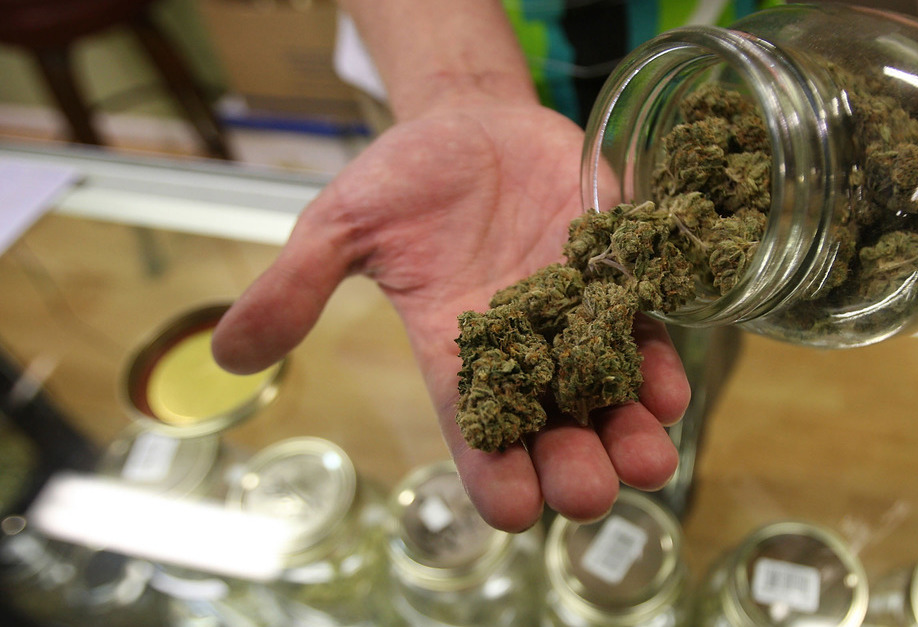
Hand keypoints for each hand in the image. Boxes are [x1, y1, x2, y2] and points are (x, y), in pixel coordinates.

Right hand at [211, 102, 688, 531]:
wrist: (473, 121)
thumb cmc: (405, 178)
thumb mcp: (340, 224)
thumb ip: (296, 285)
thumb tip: (224, 351)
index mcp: (454, 349)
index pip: (472, 427)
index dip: (493, 472)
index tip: (512, 510)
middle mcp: (522, 347)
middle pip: (552, 426)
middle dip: (573, 465)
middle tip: (588, 492)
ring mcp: (575, 313)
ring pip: (608, 392)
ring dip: (630, 431)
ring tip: (646, 462)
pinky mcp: (616, 274)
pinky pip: (644, 329)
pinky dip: (657, 361)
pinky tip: (668, 387)